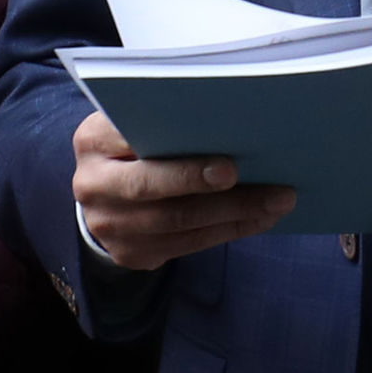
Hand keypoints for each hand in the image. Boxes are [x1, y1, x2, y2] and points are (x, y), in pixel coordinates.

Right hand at [69, 108, 291, 270]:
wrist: (104, 190)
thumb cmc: (137, 142)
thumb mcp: (137, 121)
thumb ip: (169, 119)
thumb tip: (236, 120)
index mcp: (92, 141)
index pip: (134, 143)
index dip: (182, 161)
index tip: (230, 164)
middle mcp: (92, 185)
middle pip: (156, 191)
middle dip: (215, 192)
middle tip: (270, 189)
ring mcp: (109, 226)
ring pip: (177, 224)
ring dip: (235, 214)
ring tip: (279, 202)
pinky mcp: (129, 253)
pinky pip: (186, 246)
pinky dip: (228, 230)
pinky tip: (261, 218)